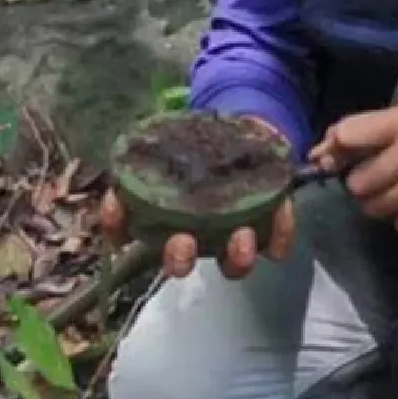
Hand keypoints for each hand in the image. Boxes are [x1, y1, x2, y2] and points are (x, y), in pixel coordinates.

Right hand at [97, 115, 297, 279]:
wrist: (245, 135)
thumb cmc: (200, 142)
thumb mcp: (174, 135)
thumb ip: (155, 143)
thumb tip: (137, 145)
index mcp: (161, 215)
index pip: (128, 230)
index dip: (117, 227)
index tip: (117, 213)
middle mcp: (194, 237)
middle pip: (180, 261)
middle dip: (178, 258)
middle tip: (183, 243)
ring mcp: (230, 239)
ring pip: (230, 263)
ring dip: (235, 255)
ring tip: (242, 235)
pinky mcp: (268, 232)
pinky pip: (276, 242)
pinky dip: (279, 232)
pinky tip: (280, 211)